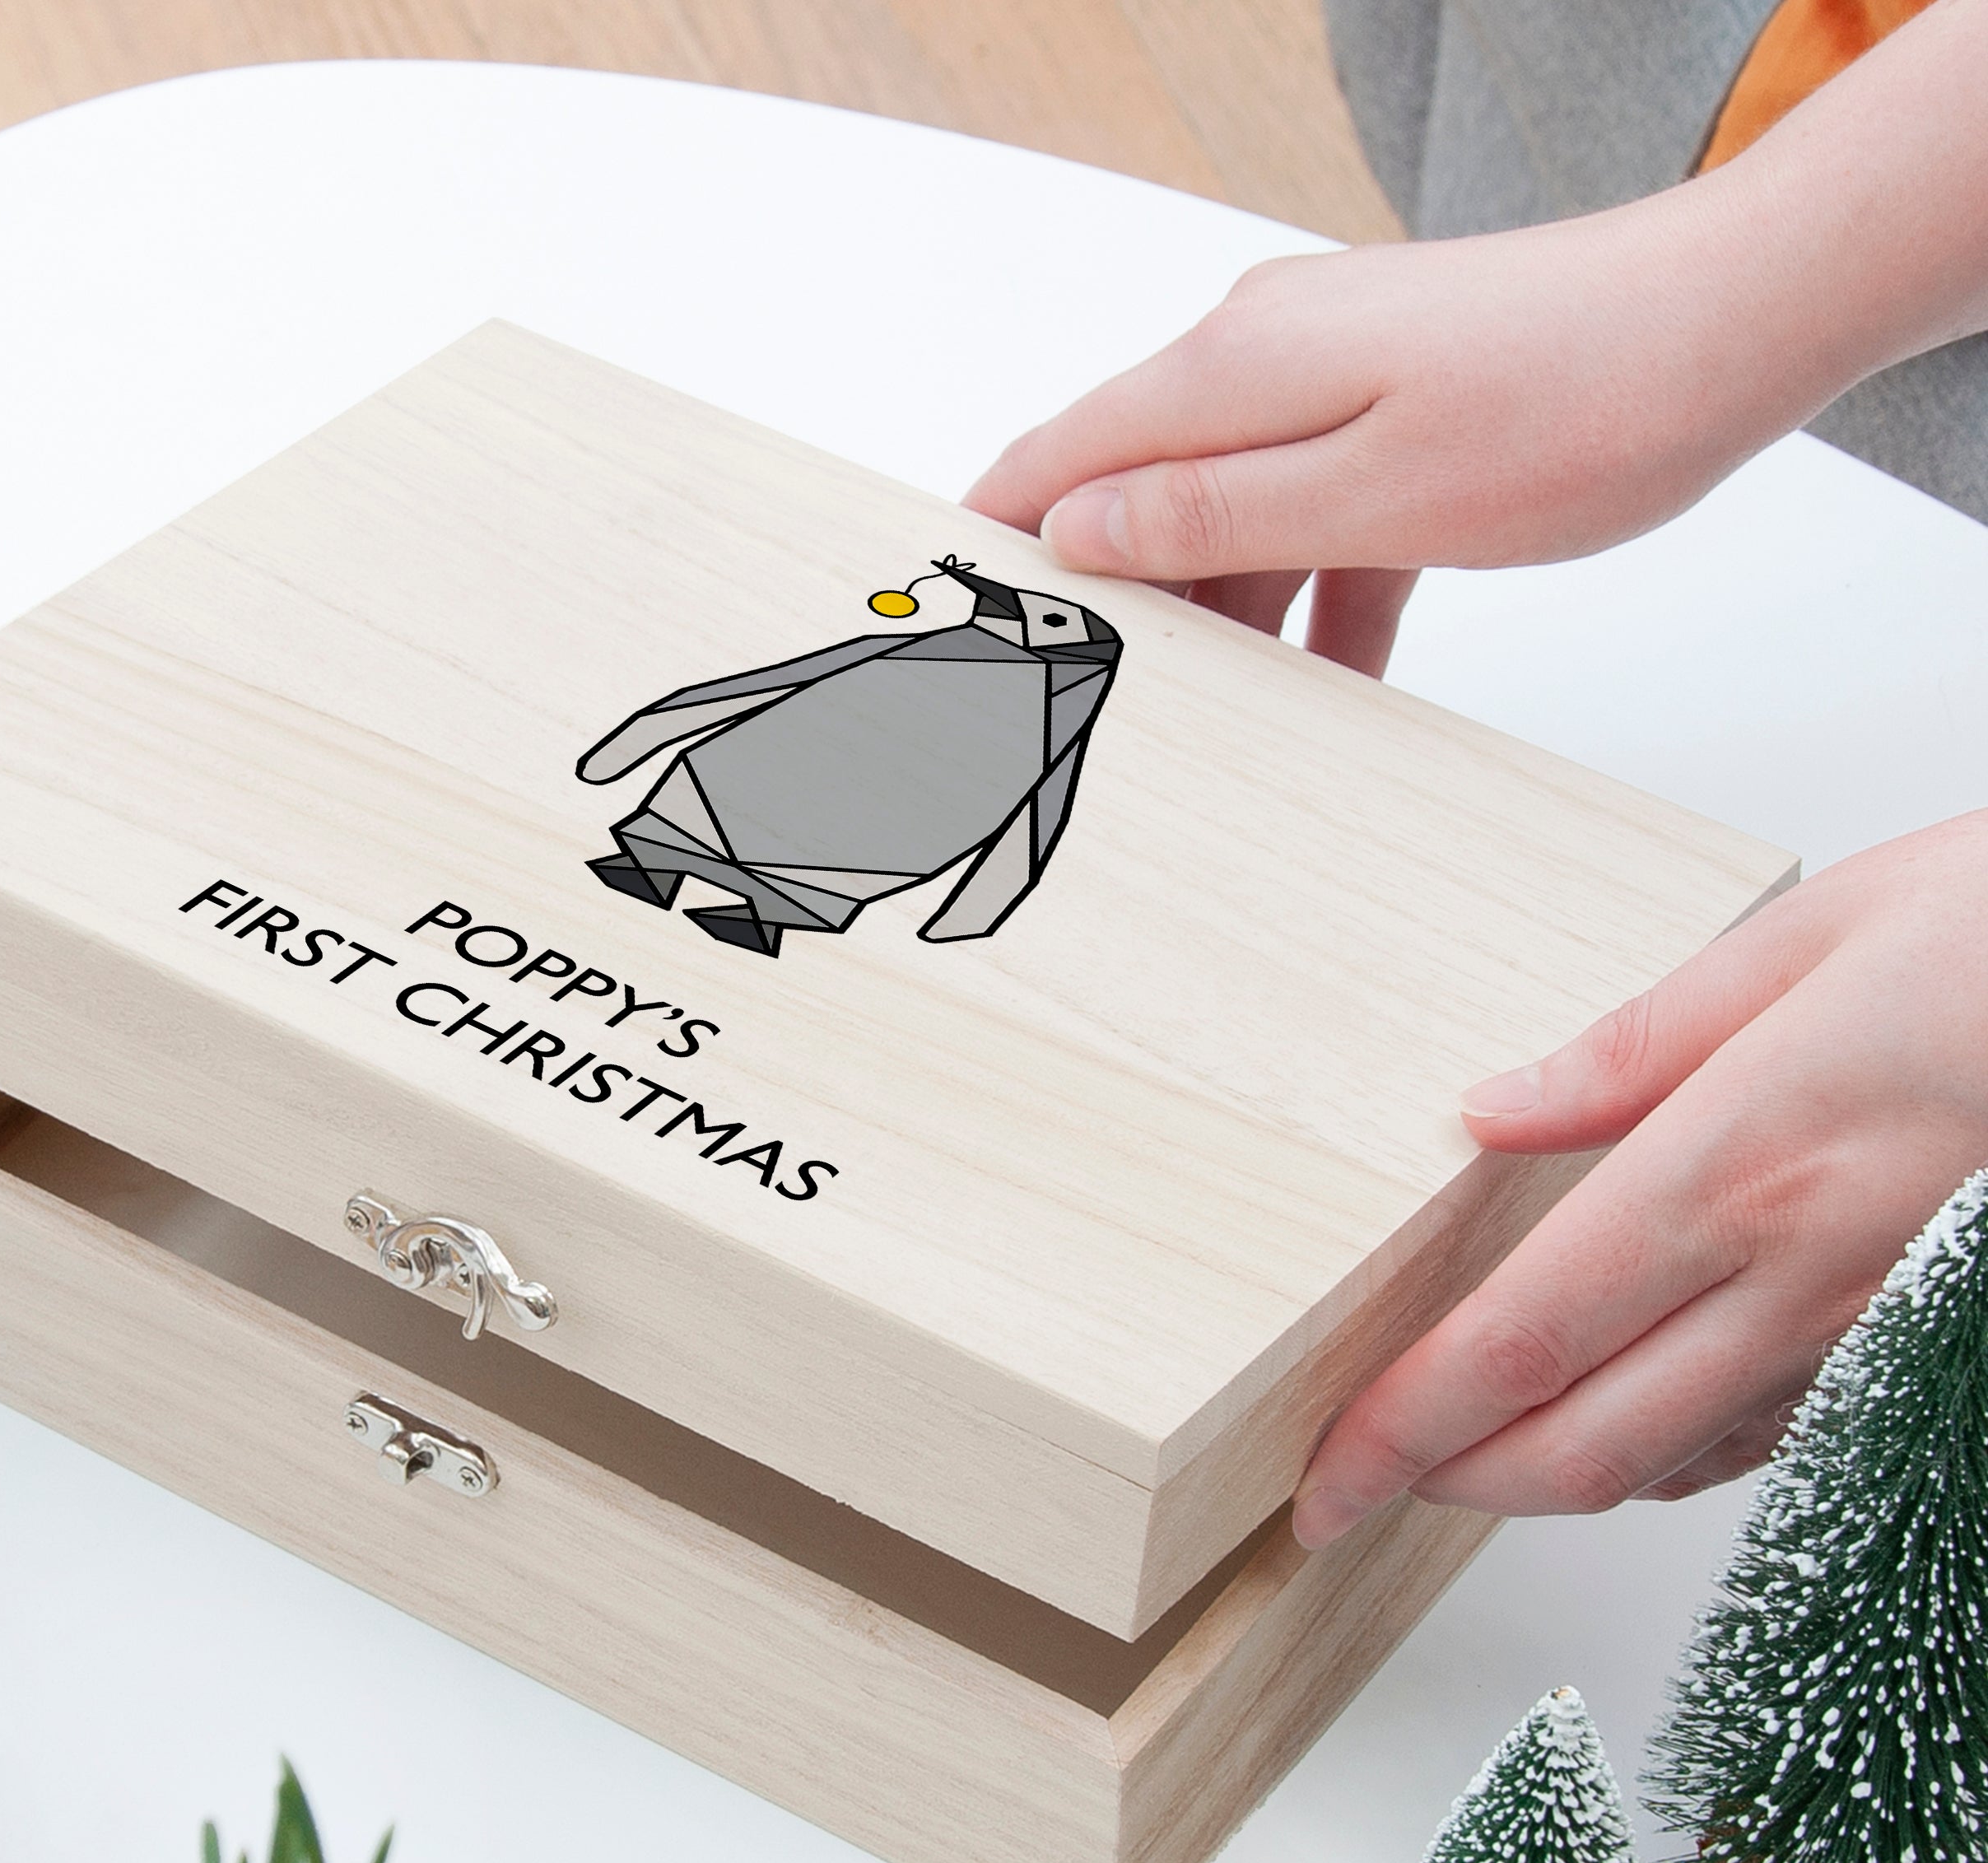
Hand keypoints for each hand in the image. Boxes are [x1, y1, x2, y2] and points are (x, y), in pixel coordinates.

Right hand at [961, 184, 1849, 677]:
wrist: (1740, 317)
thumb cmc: (1577, 401)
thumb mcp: (1369, 494)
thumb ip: (1209, 512)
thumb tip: (1075, 531)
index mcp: (1230, 369)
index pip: (1053, 458)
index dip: (985, 546)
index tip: (945, 634)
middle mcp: (1262, 352)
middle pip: (1131, 489)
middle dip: (1109, 603)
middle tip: (1086, 715)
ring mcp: (1329, 369)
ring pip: (1226, 511)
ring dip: (1224, 614)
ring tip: (1219, 722)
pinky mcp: (1392, 396)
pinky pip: (1315, 509)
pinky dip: (1313, 591)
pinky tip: (1336, 676)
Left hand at [1291, 813, 1987, 1544]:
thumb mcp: (1818, 934)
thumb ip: (1632, 1047)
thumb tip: (1488, 1113)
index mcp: (1742, 1168)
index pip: (1521, 1347)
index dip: (1404, 1433)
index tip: (1324, 1476)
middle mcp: (1806, 1282)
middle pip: (1581, 1452)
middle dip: (1449, 1486)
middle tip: (1360, 1481)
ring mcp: (1877, 1339)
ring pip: (1674, 1466)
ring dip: (1550, 1474)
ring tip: (1467, 1445)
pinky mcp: (1929, 1358)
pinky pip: (1772, 1443)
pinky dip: (1668, 1450)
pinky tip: (1626, 1409)